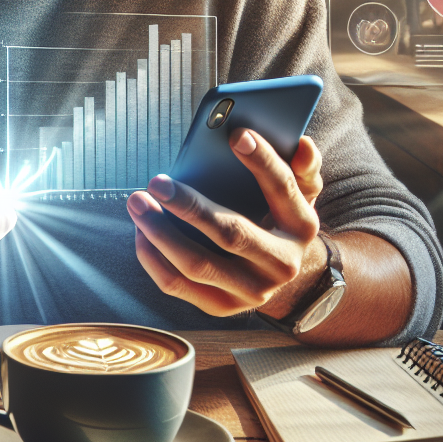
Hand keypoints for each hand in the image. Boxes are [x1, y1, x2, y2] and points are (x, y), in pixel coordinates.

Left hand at [126, 130, 323, 316]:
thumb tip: (303, 145)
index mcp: (301, 226)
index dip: (262, 161)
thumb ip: (303, 166)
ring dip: (160, 232)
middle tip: (157, 182)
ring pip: (197, 265)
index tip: (237, 135)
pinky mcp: (222, 306)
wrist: (283, 272)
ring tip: (138, 203)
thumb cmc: (281, 217)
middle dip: (189, 207)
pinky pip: (178, 286)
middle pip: (231, 234)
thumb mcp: (301, 190)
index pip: (283, 188)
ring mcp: (251, 291)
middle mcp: (281, 265)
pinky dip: (154, 257)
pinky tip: (141, 231)